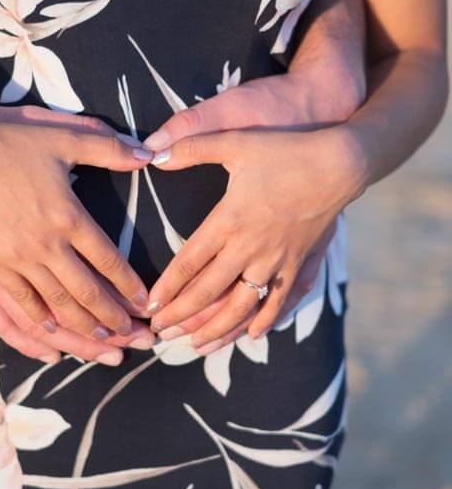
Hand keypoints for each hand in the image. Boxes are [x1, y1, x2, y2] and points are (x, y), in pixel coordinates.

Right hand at [0, 105, 153, 342]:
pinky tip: (52, 337)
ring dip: (83, 328)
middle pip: (87, 292)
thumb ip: (109, 147)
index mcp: (68, 216)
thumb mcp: (62, 135)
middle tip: (136, 339)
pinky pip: (17, 304)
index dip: (130, 286)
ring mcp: (15, 259)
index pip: (109, 261)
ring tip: (104, 346)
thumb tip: (149, 153)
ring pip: (56, 305)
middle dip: (115, 319)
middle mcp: (45, 245)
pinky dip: (38, 325)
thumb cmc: (5, 140)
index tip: (145, 304)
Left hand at [145, 127, 359, 350]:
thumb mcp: (235, 142)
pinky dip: (263, 322)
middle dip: (181, 317)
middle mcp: (250, 247)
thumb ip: (191, 147)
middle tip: (158, 333)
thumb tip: (152, 154)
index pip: (188, 263)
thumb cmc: (285, 151)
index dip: (167, 288)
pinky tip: (249, 336)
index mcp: (229, 220)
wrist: (340, 164)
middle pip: (208, 292)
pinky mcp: (298, 264)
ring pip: (241, 306)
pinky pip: (278, 302)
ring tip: (195, 346)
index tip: (149, 306)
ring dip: (216, 329)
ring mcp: (276, 260)